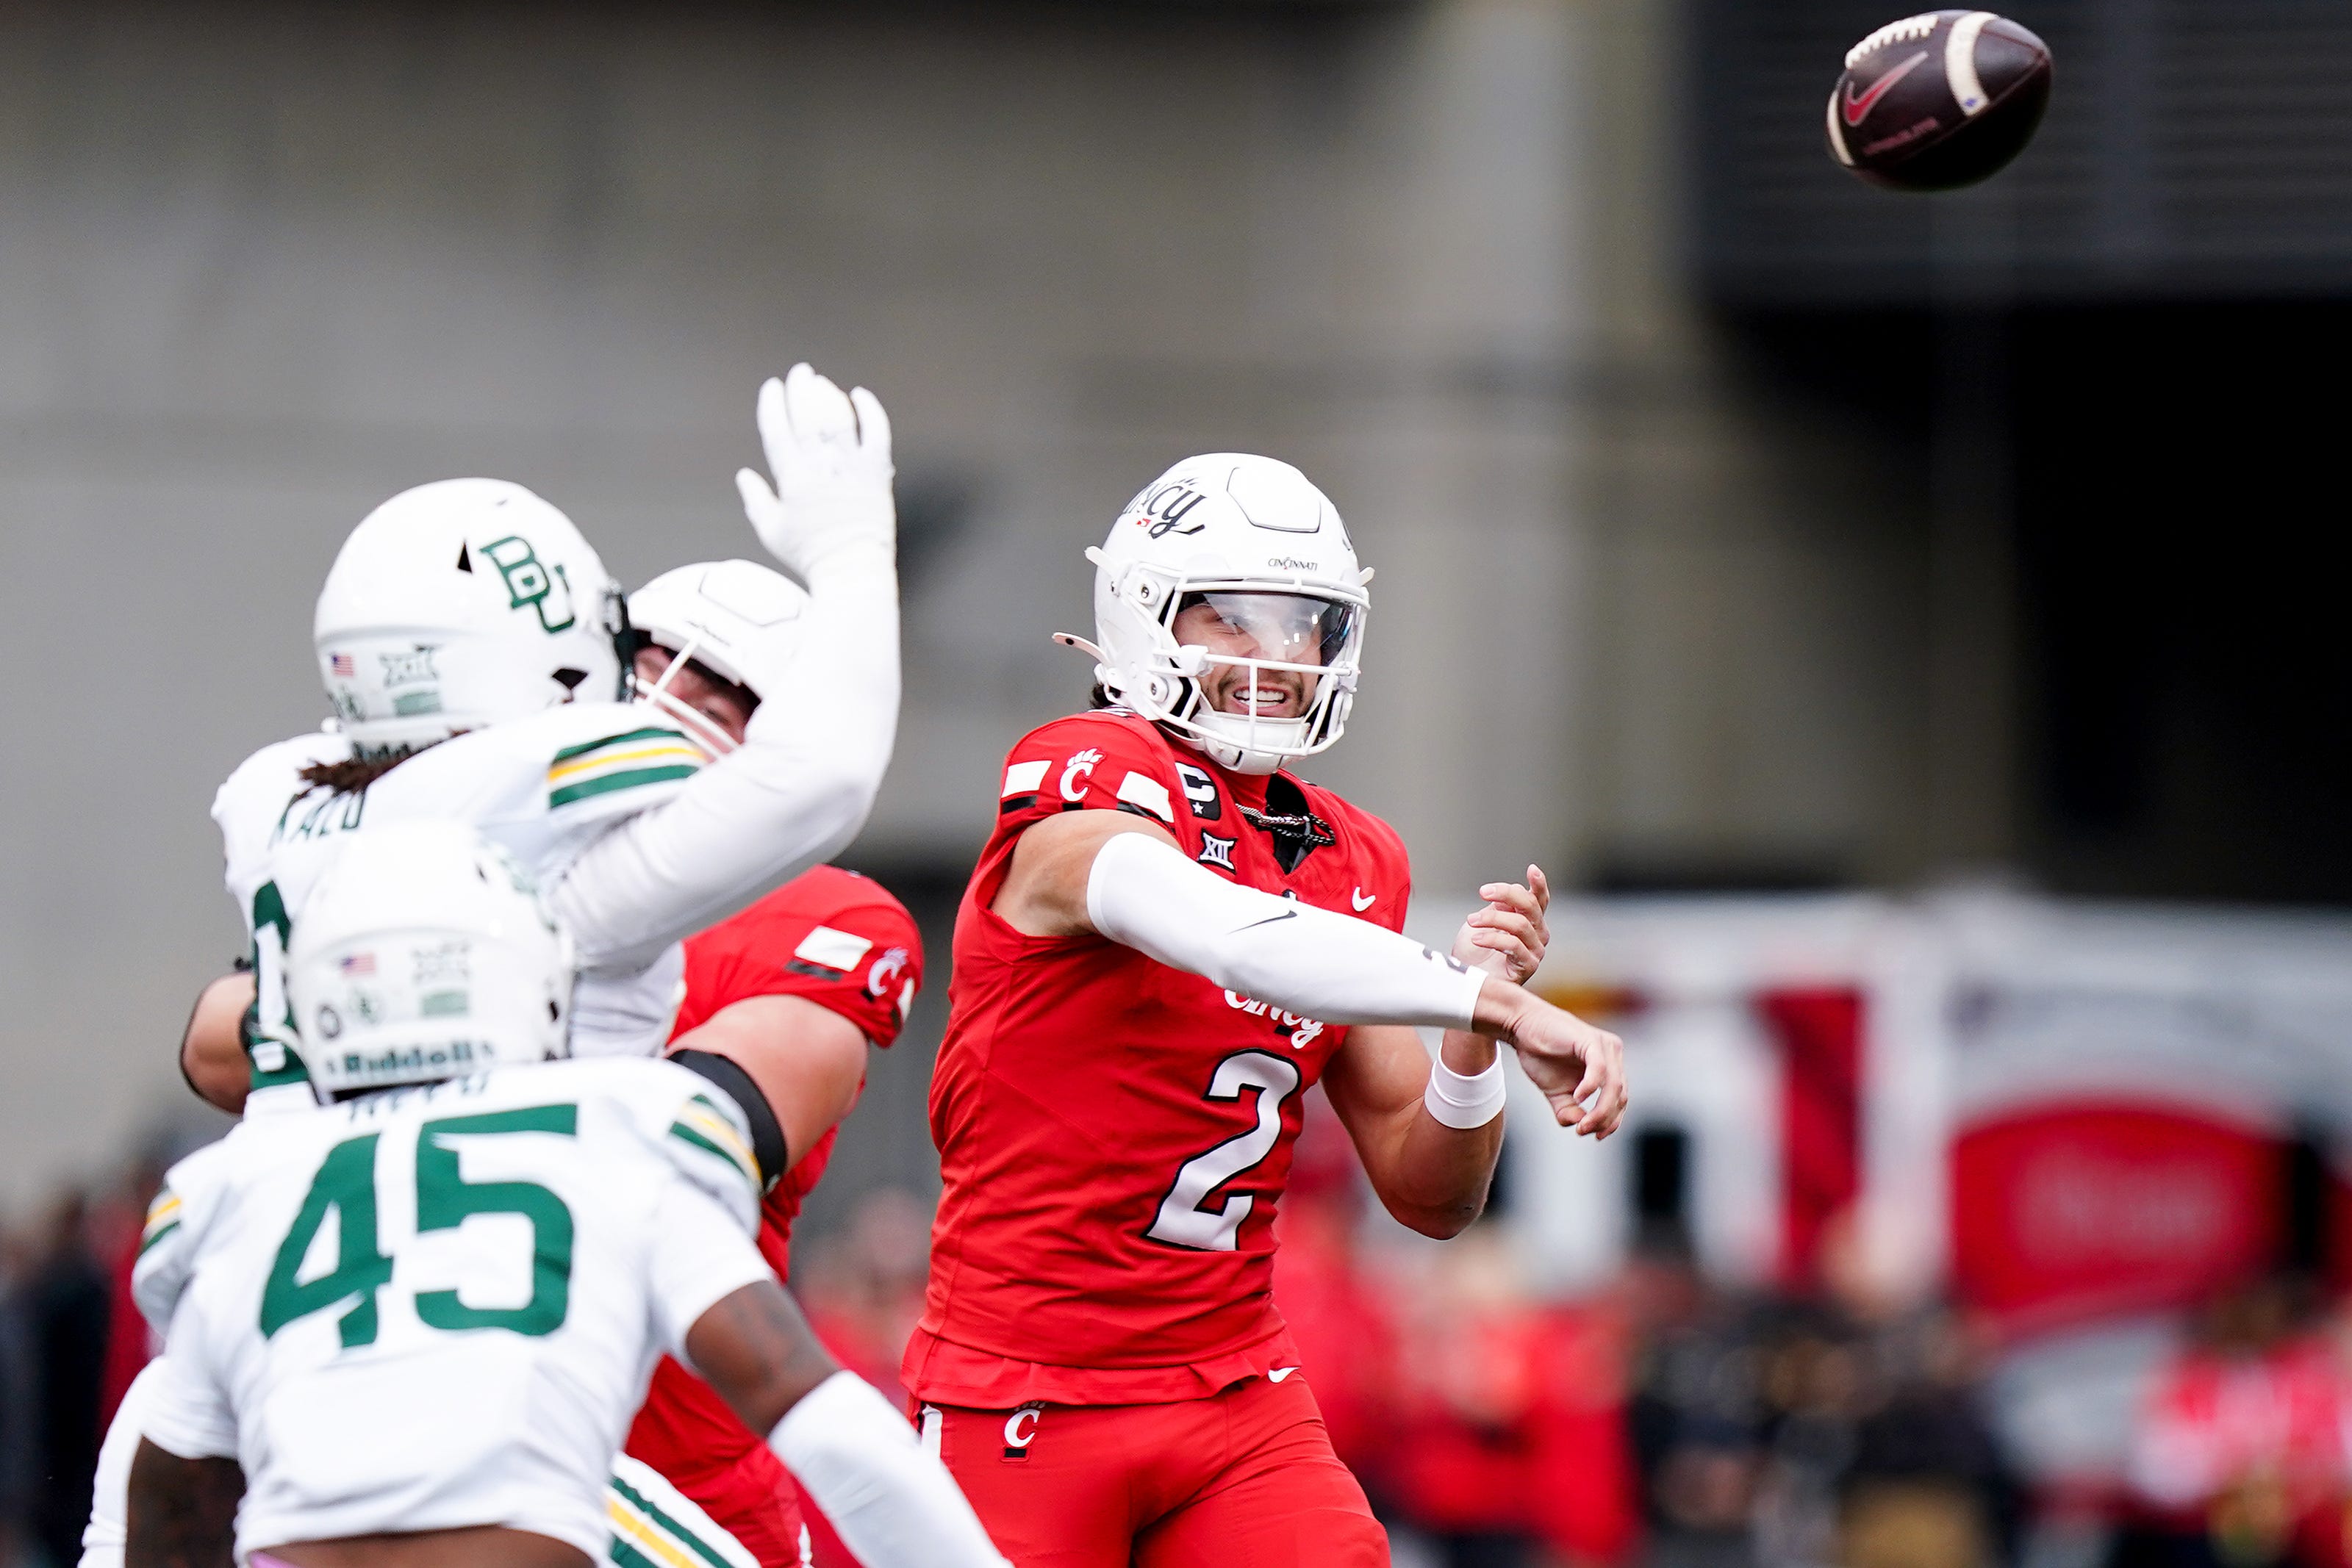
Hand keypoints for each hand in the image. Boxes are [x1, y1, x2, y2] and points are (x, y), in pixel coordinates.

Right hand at [736, 363, 895, 578]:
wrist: (853, 570)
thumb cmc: (809, 555)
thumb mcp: (772, 532)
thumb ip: (757, 499)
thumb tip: (744, 474)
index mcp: (793, 480)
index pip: (778, 431)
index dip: (772, 405)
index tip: (771, 387)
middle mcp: (821, 468)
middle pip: (808, 417)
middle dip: (800, 389)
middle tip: (798, 373)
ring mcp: (851, 468)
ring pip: (839, 419)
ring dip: (829, 395)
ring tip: (821, 381)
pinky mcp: (876, 473)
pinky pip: (876, 432)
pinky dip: (870, 410)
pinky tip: (860, 395)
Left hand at [1451, 865, 1549, 985]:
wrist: (1467, 983)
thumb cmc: (1474, 953)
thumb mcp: (1483, 922)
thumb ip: (1497, 907)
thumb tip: (1506, 894)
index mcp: (1529, 920)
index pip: (1539, 899)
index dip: (1539, 884)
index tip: (1531, 869)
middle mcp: (1537, 934)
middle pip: (1530, 906)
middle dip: (1506, 893)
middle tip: (1482, 891)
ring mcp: (1535, 951)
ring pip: (1520, 924)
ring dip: (1492, 918)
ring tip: (1471, 920)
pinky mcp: (1528, 966)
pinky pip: (1513, 946)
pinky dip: (1492, 939)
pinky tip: (1476, 939)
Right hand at [1473, 983, 1626, 1138]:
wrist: (1521, 1027)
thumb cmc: (1540, 1056)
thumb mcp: (1555, 1092)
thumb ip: (1568, 1111)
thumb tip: (1579, 1125)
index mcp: (1609, 1066)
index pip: (1620, 1099)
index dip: (1612, 1121)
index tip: (1596, 1136)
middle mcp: (1612, 1055)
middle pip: (1620, 1096)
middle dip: (1605, 1119)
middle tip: (1583, 1131)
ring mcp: (1604, 1047)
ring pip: (1614, 1086)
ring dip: (1600, 1110)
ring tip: (1582, 1124)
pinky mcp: (1590, 1041)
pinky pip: (1599, 1069)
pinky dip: (1591, 1087)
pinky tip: (1578, 1098)